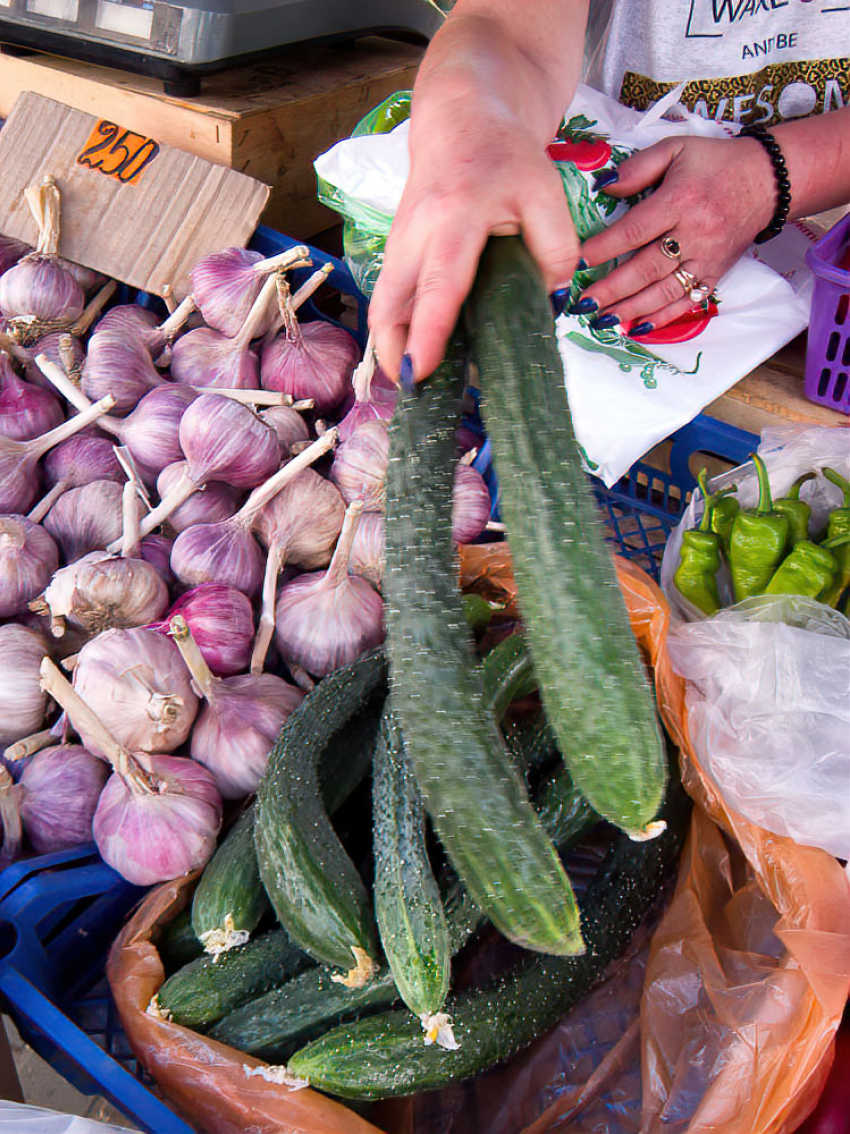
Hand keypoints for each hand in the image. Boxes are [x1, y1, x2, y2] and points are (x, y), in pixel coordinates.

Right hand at [369, 93, 579, 381]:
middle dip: (393, 353)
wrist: (460, 116)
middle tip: (412, 395)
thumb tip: (550, 300)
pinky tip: (423, 355)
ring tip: (417, 385)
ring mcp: (399, 244)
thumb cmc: (504, 153)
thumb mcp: (546, 191)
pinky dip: (402, 330)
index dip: (427, 333)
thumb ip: (556, 248)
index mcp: (454, 217)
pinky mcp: (397, 253)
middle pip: (389, 305)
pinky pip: (393, 299)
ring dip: (394, 347)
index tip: (419, 373)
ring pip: (385, 306)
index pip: (439, 285)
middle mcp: (414, 234)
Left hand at [577, 135, 776, 332]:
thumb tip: (604, 187)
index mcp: (680, 201)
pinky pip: (686, 302)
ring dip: (630, 309)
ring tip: (603, 320)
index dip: (604, 248)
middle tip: (584, 303)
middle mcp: (694, 234)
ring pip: (664, 291)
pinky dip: (661, 318)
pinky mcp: (715, 274)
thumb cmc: (716, 164)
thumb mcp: (676, 149)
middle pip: (646, 268)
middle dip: (612, 289)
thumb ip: (638, 167)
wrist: (768, 181)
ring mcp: (706, 259)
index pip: (634, 230)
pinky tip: (637, 326)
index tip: (578, 261)